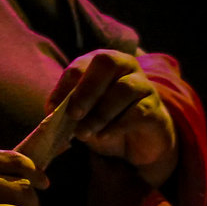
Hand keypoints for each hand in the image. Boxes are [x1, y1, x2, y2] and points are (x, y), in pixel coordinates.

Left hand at [47, 49, 177, 182]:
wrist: (136, 142)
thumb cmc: (103, 120)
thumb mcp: (81, 114)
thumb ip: (66, 109)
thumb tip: (51, 114)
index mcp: (100, 64)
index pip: (80, 66)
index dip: (64, 86)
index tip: (53, 109)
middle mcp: (124, 66)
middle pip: (106, 63)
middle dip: (86, 89)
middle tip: (73, 114)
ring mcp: (143, 85)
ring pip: (124, 88)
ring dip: (100, 113)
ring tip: (84, 132)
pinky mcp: (155, 108)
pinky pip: (138, 111)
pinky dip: (117, 125)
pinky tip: (103, 136)